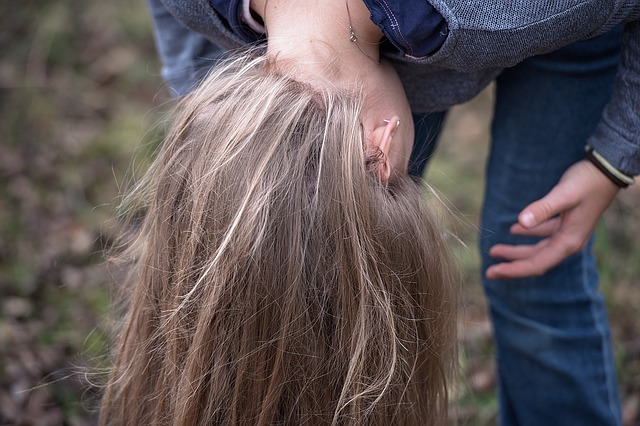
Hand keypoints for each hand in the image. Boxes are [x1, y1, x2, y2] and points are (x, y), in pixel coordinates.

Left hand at [486, 160, 619, 279]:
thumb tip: (519, 223)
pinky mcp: (567, 223)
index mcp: (568, 242)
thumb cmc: (586, 181)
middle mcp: (569, 242)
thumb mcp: (563, 195)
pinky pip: (545, 235)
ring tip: (495, 251)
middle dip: (511, 265)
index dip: (514, 270)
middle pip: (536, 261)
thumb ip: (542, 209)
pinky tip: (514, 229)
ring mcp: (568, 233)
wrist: (607, 169)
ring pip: (538, 249)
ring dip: (517, 251)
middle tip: (489, 271)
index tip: (492, 272)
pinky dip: (529, 234)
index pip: (536, 264)